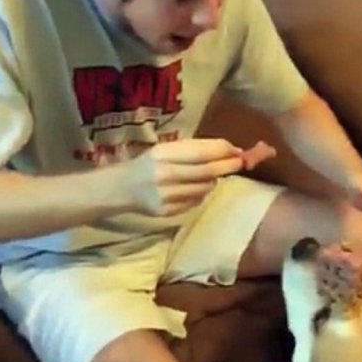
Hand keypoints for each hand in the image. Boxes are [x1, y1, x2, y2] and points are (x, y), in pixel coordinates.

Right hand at [112, 139, 243, 215]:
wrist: (121, 188)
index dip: (223, 151)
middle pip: (206, 171)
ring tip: (207, 176)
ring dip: (213, 181)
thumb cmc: (149, 164)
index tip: (238, 150)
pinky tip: (191, 189)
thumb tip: (231, 150)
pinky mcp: (167, 212)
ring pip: (204, 188)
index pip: (200, 152)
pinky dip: (200, 194)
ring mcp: (166, 196)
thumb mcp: (166, 150)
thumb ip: (194, 150)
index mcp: (163, 154)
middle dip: (227, 166)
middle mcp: (164, 174)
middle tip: (240, 163)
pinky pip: (195, 201)